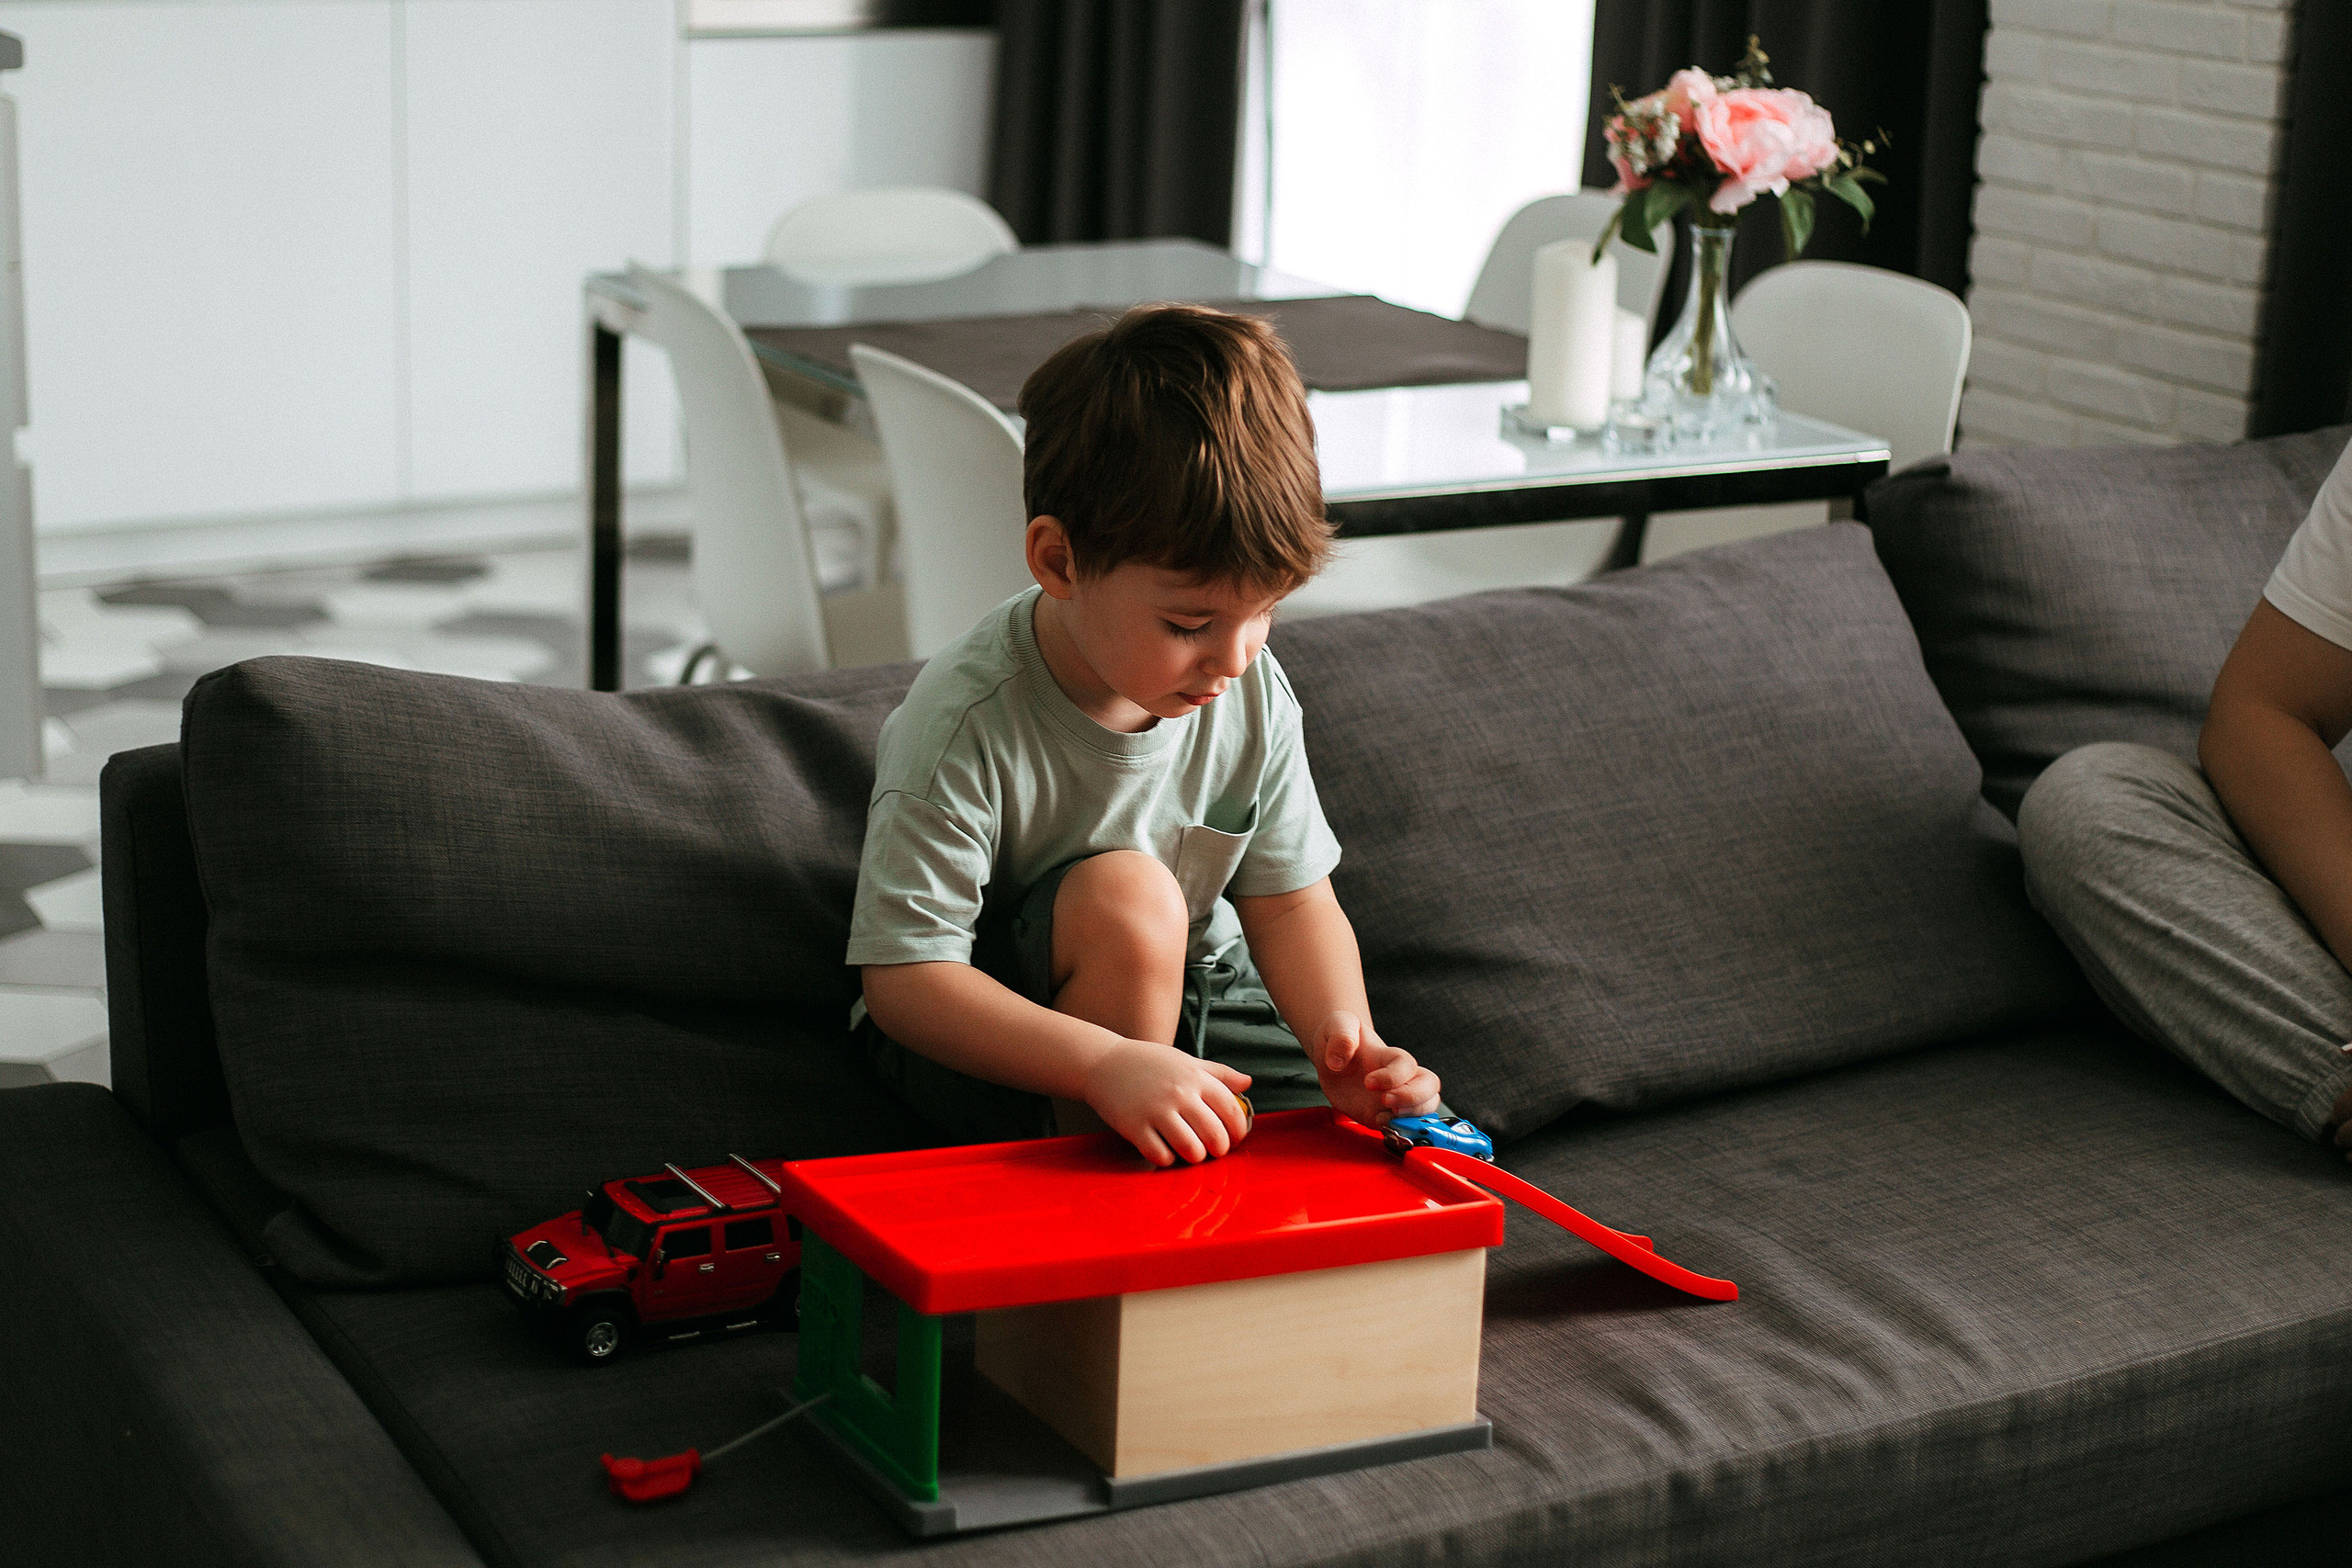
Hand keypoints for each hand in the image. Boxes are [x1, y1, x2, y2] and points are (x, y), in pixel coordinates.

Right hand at [1083, 1040, 1253, 1166]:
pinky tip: (1165, 1150)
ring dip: (1196, 1157)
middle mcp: (1178, 1094)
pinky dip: (1167, 1159)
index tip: (1235, 1138)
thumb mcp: (1185, 1060)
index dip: (1238, 1130)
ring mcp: (1155, 1111)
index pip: (1231, 1110)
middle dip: (1219, 1149)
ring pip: (1191, 1150)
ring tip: (1192, 1153)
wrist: (1103, 1062)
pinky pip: (1161, 1155)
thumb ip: (1218, 1073)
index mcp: (1195, 1077)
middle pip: (1214, 1135)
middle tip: (1214, 1150)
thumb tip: (1248, 1083)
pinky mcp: (1134, 1127)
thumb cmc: (1148, 1062)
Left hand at [1313, 1011, 1439, 1125]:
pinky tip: (1378, 1123)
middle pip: (1430, 1086)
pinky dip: (1398, 1130)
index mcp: (1388, 1055)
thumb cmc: (1339, 1036)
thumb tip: (1337, 1061)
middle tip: (1386, 1101)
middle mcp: (1399, 1077)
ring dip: (1411, 1117)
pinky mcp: (1383, 1115)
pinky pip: (1404, 1126)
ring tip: (1383, 1117)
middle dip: (1414, 1098)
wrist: (1331, 1055)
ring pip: (1425, 1107)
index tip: (1368, 1082)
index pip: (1407, 1065)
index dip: (1393, 1076)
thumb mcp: (1337, 1025)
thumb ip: (1341, 1036)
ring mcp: (1394, 1097)